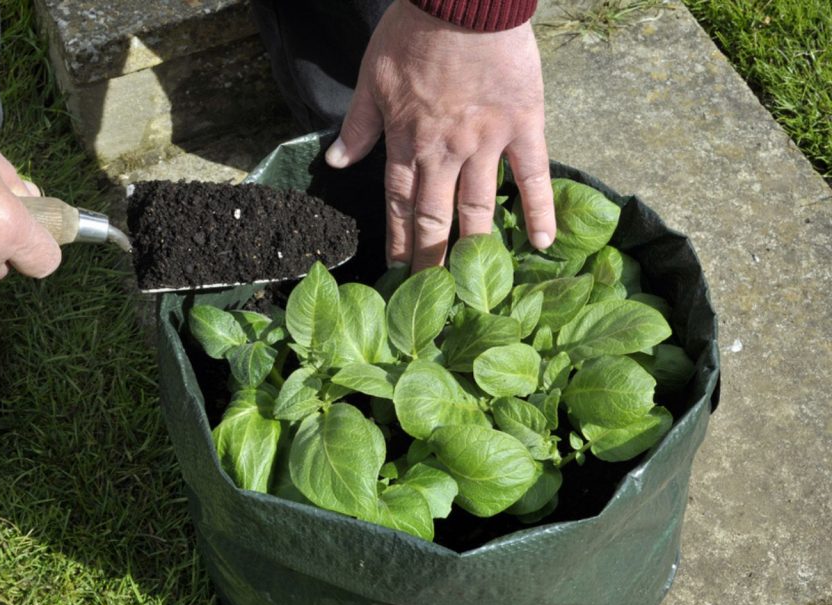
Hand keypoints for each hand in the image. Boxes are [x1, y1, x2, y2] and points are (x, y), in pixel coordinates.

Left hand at [325, 0, 555, 270]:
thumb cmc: (413, 32)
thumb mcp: (372, 77)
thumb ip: (358, 125)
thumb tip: (338, 164)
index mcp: (406, 142)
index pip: (399, 205)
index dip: (398, 241)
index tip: (397, 272)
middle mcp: (444, 151)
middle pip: (435, 217)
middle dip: (431, 259)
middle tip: (433, 297)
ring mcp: (486, 142)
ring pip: (478, 206)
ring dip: (475, 247)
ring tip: (476, 284)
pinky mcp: (523, 125)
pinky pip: (532, 175)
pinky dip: (538, 210)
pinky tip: (542, 244)